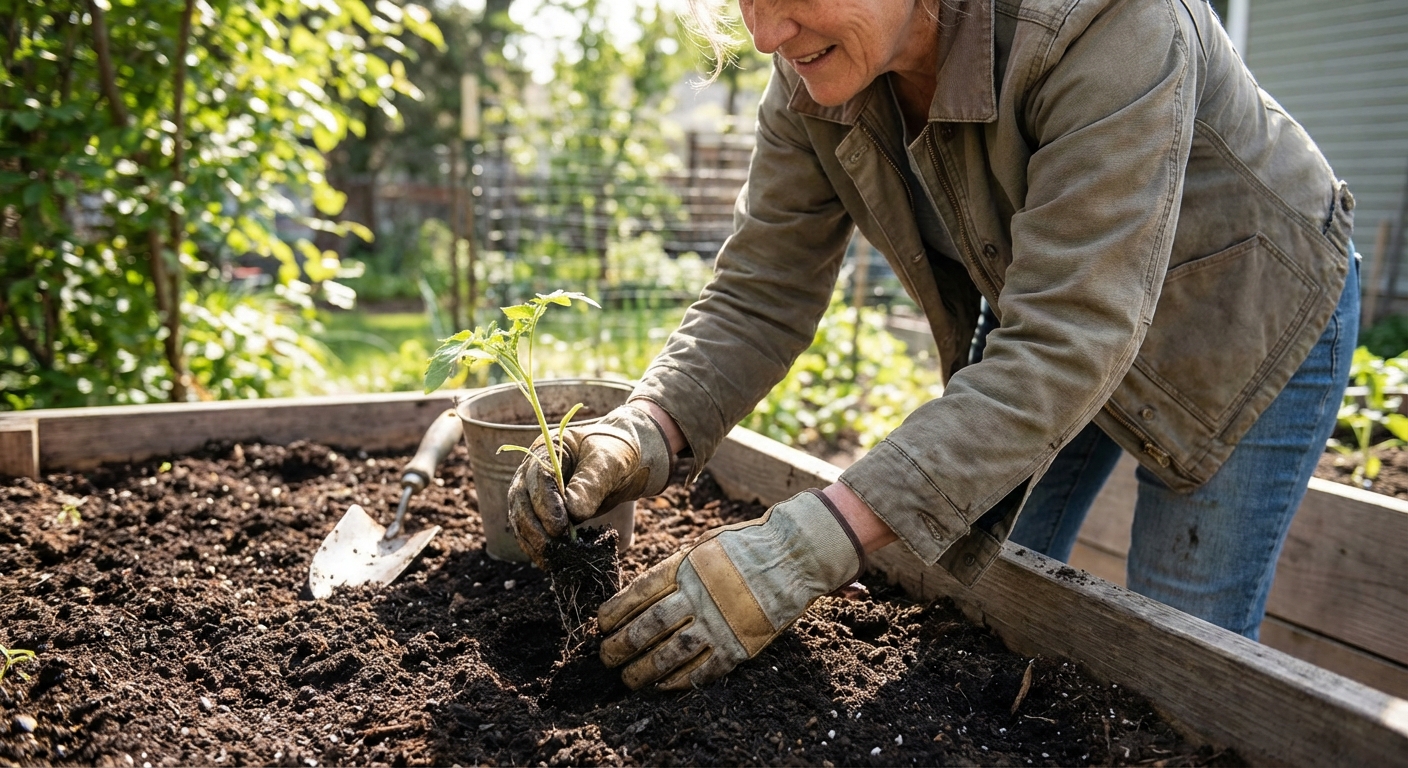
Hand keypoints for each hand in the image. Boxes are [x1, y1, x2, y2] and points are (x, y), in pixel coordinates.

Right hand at [508, 401, 673, 566]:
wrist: (626, 464)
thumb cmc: (618, 455)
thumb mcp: (611, 463)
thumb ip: (592, 484)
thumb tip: (573, 513)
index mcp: (547, 450)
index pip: (537, 478)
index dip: (545, 504)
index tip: (560, 526)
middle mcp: (532, 471)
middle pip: (521, 501)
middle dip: (535, 528)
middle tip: (555, 548)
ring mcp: (532, 493)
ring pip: (521, 520)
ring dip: (534, 542)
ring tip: (553, 560)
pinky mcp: (540, 514)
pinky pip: (530, 533)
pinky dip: (538, 549)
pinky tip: (552, 563)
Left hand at [598, 490, 863, 689]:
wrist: (794, 556)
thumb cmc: (746, 548)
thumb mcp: (704, 546)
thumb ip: (675, 569)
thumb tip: (640, 595)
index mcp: (687, 567)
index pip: (639, 593)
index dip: (615, 612)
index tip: (600, 625)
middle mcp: (699, 595)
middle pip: (648, 627)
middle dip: (621, 646)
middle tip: (606, 657)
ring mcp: (720, 622)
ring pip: (671, 653)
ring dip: (644, 670)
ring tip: (628, 678)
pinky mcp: (740, 644)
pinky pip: (703, 669)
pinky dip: (680, 680)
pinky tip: (663, 685)